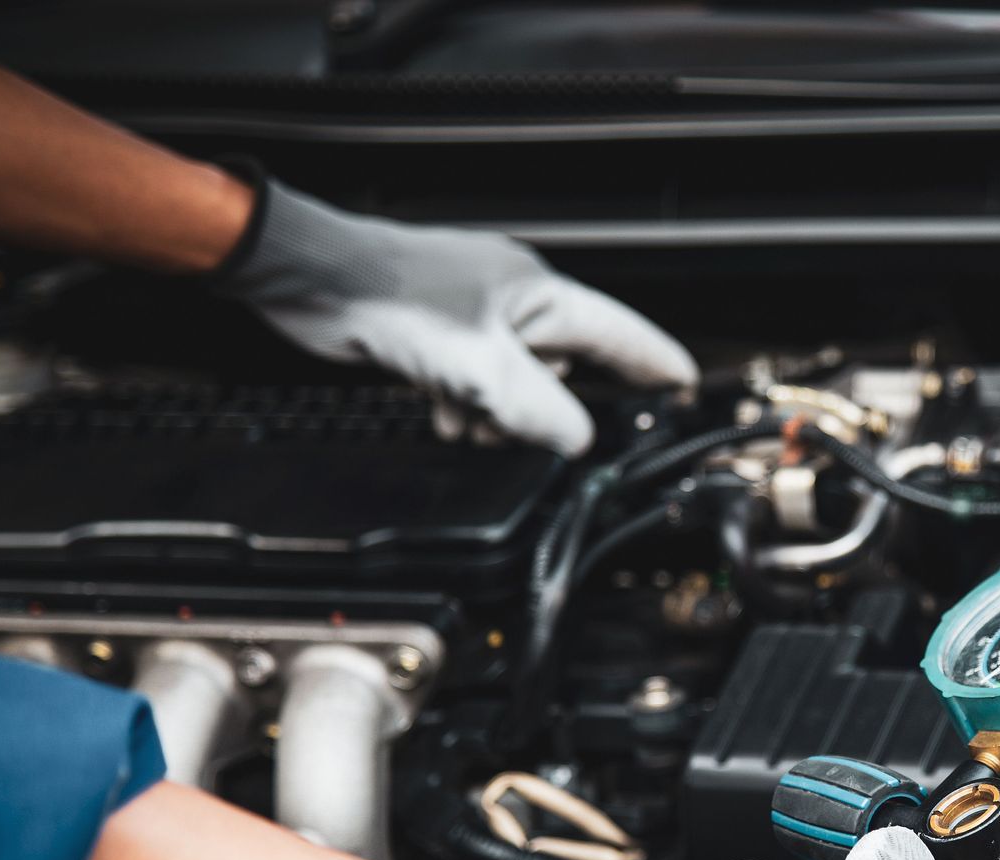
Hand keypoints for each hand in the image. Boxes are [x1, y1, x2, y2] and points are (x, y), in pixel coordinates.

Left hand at [216, 179, 697, 455]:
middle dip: (547, 408)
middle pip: (565, 369)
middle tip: (526, 427)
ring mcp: (478, 316)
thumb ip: (536, 407)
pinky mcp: (442, 334)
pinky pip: (478, 382)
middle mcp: (515, 300)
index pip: (619, 332)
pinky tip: (444, 411)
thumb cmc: (391, 295)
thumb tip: (577, 439)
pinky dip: (466, 404)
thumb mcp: (479, 365)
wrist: (314, 281)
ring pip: (518, 382)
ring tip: (471, 418)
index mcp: (540, 293)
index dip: (655, 363)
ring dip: (499, 413)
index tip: (685, 386)